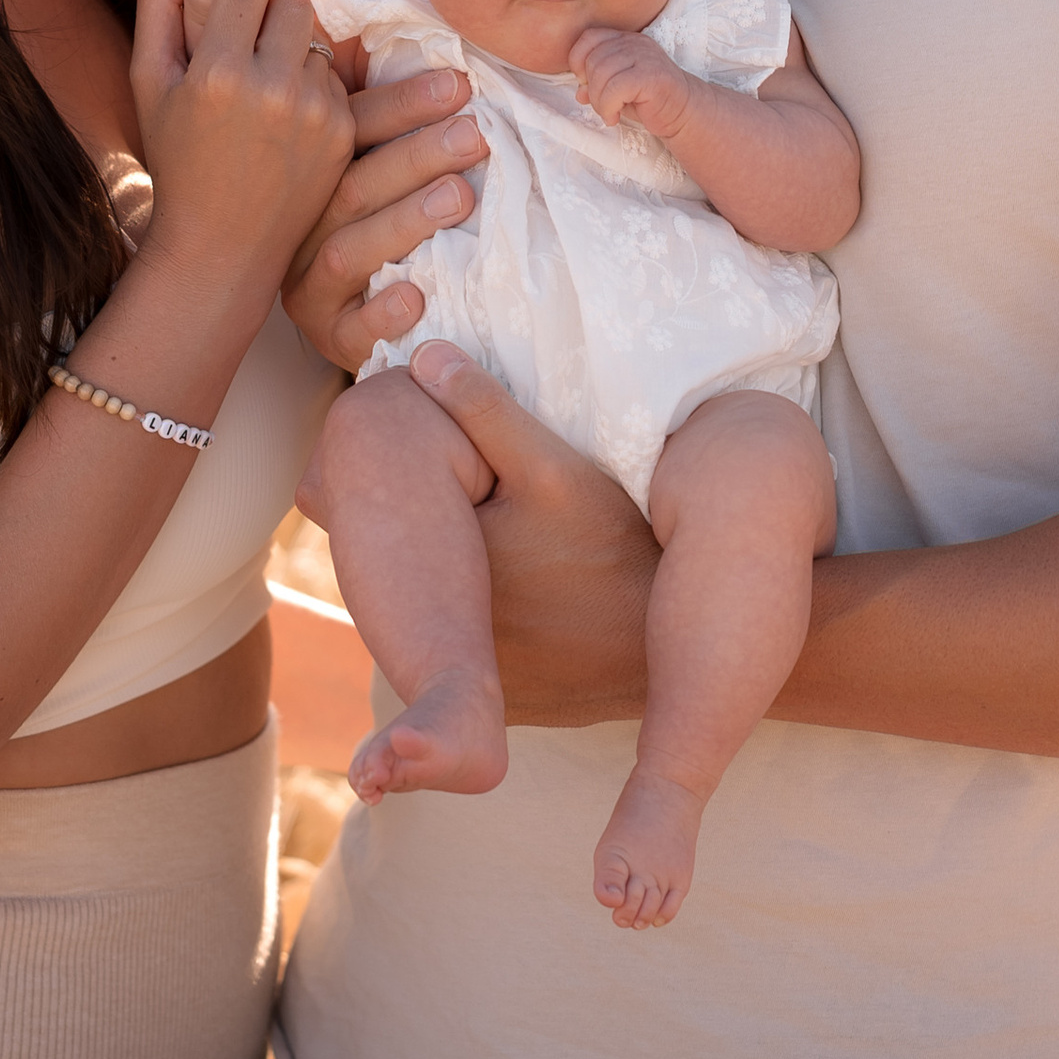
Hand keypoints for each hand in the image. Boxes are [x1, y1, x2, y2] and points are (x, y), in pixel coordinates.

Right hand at [131, 0, 348, 297]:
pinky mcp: (342, 132)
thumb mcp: (149, 79)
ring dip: (294, 38)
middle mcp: (271, 88)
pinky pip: (334, 74)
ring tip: (261, 75)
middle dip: (273, 0)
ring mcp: (314, 112)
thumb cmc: (176, 155)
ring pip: (318, 32)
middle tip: (251, 22)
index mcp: (216, 72)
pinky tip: (282, 113)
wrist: (221, 245)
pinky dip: (310, 79)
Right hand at [283, 74, 487, 371]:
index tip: (459, 87)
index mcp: (314, 178)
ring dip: (404, 222)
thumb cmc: (381, 228)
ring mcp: (312, 286)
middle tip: (473, 136)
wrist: (356, 320)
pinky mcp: (331, 338)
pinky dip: (382, 312)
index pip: (352, 132)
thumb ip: (392, 120)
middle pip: (353, 187)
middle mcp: (304, 228)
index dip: (403, 105)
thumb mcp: (382, 168)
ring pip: (347, 251)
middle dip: (416, 157)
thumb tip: (439, 59)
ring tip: (459, 196)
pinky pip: (352, 329)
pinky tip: (416, 294)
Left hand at [406, 342, 654, 724]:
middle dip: (428, 532)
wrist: (684, 643)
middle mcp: (445, 637)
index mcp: (437, 572)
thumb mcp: (554, 467)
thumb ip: (485, 412)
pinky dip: (499, 626)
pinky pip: (488, 656)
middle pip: (407, 571)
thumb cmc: (618, 544)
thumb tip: (422, 356)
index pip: (374, 517)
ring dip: (457, 582)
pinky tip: (539, 599)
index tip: (418, 460)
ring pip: (445, 615)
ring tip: (506, 545)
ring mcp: (480, 679)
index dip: (395, 484)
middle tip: (471, 498)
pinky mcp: (517, 702)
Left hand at [568, 26, 694, 138]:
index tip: (586, 84)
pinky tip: (614, 118)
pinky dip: (608, 107)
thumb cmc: (649, 101)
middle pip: (593, 59)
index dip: (578, 61)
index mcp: (625, 40)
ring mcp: (644, 57)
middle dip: (590, 89)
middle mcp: (634, 43)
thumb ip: (597, 85)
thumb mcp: (617, 91)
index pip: (589, 37)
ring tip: (609, 113)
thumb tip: (579, 93)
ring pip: (602, 74)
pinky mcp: (651, 75)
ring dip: (598, 101)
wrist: (683, 112)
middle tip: (602, 106)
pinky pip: (615, 88)